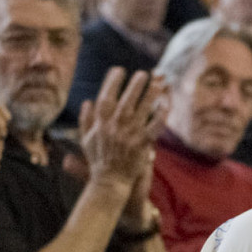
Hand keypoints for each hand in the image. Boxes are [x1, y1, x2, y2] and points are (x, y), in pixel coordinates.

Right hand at [78, 67, 156, 188]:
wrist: (109, 182)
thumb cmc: (98, 160)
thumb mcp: (86, 139)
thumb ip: (86, 119)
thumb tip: (87, 101)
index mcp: (100, 123)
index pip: (105, 97)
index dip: (112, 81)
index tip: (118, 70)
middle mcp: (115, 127)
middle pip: (126, 100)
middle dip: (135, 84)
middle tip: (143, 73)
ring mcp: (129, 135)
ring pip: (142, 109)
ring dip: (150, 94)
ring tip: (158, 81)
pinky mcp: (142, 145)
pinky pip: (154, 127)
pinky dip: (160, 116)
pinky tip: (165, 105)